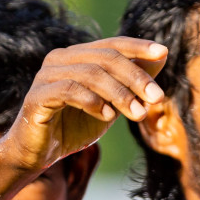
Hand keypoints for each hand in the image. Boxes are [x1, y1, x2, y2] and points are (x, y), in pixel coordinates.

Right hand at [0, 37, 167, 173]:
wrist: (38, 155)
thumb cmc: (72, 128)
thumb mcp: (111, 104)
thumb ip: (132, 82)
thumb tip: (161, 56)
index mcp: (76, 56)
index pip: (112, 44)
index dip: (138, 47)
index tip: (162, 54)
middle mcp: (59, 59)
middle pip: (105, 58)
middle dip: (135, 77)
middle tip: (156, 98)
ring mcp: (45, 76)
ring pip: (91, 74)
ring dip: (119, 94)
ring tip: (136, 113)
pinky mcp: (37, 96)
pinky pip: (70, 91)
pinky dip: (94, 102)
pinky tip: (107, 116)